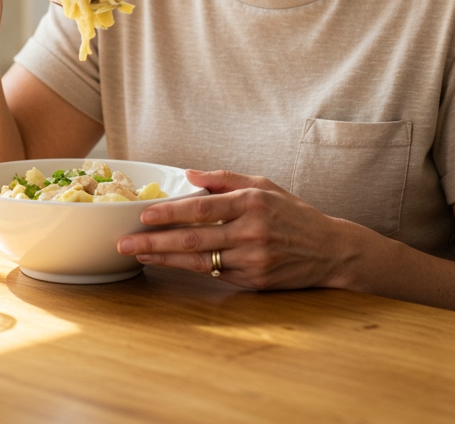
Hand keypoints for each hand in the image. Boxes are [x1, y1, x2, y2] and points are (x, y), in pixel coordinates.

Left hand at [116, 169, 351, 289]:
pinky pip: (214, 274)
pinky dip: (188, 268)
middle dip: (154, 241)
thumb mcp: (264, 185)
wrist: (330, 250)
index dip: (170, 212)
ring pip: (199, 261)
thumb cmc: (293, 214)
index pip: (202, 208)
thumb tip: (189, 174)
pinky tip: (167, 263)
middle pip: (194, 238)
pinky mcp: (254, 281)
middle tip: (124, 242)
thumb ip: (225, 179)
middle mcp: (251, 231)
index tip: (143, 214)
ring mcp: (253, 259)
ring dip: (164, 258)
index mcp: (252, 202)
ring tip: (137, 254)